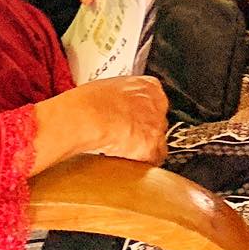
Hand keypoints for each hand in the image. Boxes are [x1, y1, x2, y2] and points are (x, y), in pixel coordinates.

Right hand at [35, 77, 168, 167]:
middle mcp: (157, 105)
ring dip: (144, 147)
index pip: (154, 102)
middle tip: (126, 135)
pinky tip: (128, 161)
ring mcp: (156, 127)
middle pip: (157, 122)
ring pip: (158, 141)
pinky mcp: (152, 147)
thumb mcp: (110, 88)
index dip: (142, 113)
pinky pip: (153, 159)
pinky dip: (142, 162)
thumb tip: (112, 104)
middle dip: (144, 130)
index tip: (132, 119)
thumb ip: (120, 97)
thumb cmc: (92, 101)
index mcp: (148, 86)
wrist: (90, 116)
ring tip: (125, 151)